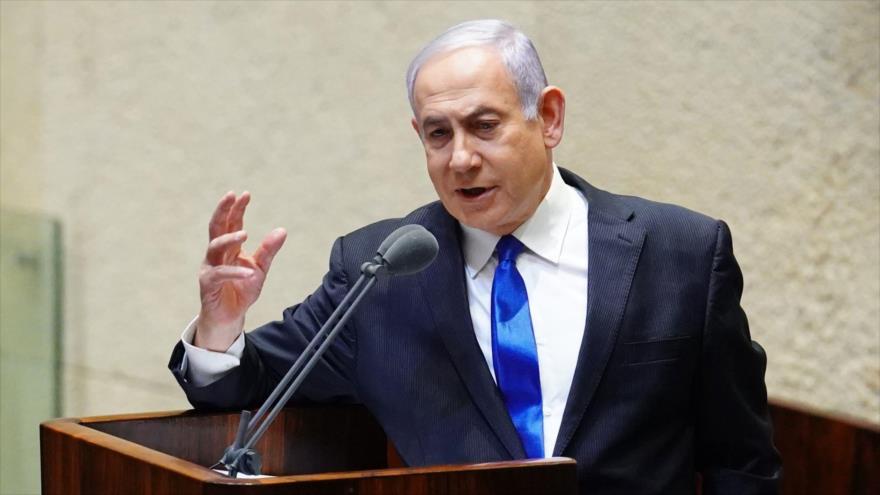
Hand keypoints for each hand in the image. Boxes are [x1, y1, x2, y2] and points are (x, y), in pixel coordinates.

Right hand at [195, 191, 286, 350]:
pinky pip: (219, 274)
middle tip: (231, 196)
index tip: (245, 194)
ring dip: (229, 239)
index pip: (232, 223)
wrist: (231, 317)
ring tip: (246, 234)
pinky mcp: (207, 284)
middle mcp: (217, 254)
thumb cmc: (242, 290)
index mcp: (230, 248)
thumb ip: (268, 250)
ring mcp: (210, 267)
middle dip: (223, 210)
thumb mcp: (261, 269)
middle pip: (216, 227)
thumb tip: (282, 230)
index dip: (237, 209)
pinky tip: (247, 272)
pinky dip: (234, 272)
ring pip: (215, 247)